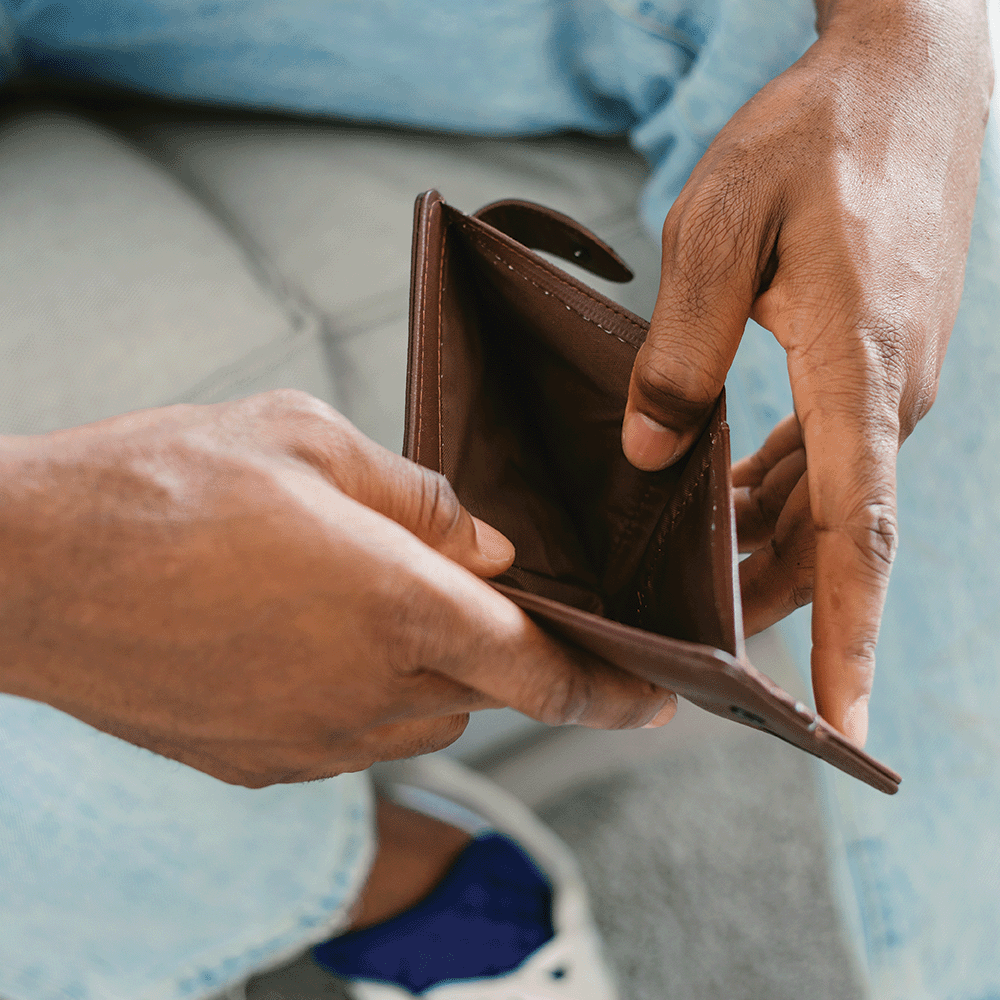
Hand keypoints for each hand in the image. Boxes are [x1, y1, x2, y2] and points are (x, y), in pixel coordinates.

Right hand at [0, 391, 674, 785]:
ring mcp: (314, 743)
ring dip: (424, 668)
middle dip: (497, 651)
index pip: (542, 671)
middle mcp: (369, 692)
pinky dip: (360, 691)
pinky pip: (351, 735)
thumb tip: (490, 547)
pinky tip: (303, 636)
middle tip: (465, 597)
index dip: (610, 693)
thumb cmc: (167, 486)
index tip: (654, 703)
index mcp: (399, 606)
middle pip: (483, 691)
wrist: (32, 568)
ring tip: (360, 599)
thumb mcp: (310, 443)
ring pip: (419, 716)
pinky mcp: (263, 765)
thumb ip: (424, 500)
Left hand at [621, 1, 992, 743]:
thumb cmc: (813, 140)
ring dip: (765, 549)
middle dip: (774, 605)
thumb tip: (650, 455)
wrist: (904, 79)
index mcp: (860, 372)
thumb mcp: (716, 232)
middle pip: (831, 539)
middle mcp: (887, 398)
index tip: (840, 724)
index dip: (849, 638)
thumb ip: (679, 353)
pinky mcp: (871, 364)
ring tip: (696, 583)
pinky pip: (824, 457)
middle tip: (707, 656)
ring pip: (824, 504)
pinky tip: (726, 502)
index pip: (858, 535)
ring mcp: (886, 385)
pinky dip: (775, 493)